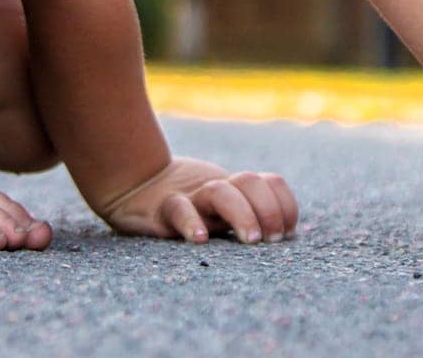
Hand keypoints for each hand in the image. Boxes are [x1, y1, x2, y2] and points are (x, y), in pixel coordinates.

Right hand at [95, 156, 299, 244]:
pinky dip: (191, 223)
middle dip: (268, 209)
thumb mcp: (220, 210)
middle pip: (250, 182)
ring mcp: (191, 197)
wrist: (134, 188)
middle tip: (271, 240)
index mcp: (235, 190)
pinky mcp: (164, 210)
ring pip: (220, 192)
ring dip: (243, 214)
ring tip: (251, 240)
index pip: (270, 183)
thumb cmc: (187, 208)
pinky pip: (179, 210)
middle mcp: (217, 190)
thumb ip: (247, 215)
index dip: (285, 204)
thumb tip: (287, 237)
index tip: (288, 232)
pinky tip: (200, 240)